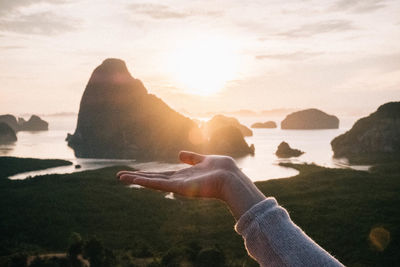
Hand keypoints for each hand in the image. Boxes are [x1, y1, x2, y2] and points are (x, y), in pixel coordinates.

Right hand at [117, 151, 265, 219]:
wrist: (232, 178)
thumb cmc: (223, 169)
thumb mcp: (204, 160)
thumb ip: (192, 158)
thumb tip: (179, 154)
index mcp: (184, 175)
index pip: (162, 174)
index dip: (148, 173)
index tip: (135, 173)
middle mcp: (178, 181)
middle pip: (153, 178)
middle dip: (137, 177)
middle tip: (120, 176)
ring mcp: (178, 185)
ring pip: (152, 181)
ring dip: (136, 179)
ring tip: (120, 177)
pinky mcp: (179, 187)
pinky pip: (160, 184)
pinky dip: (146, 181)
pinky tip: (134, 179)